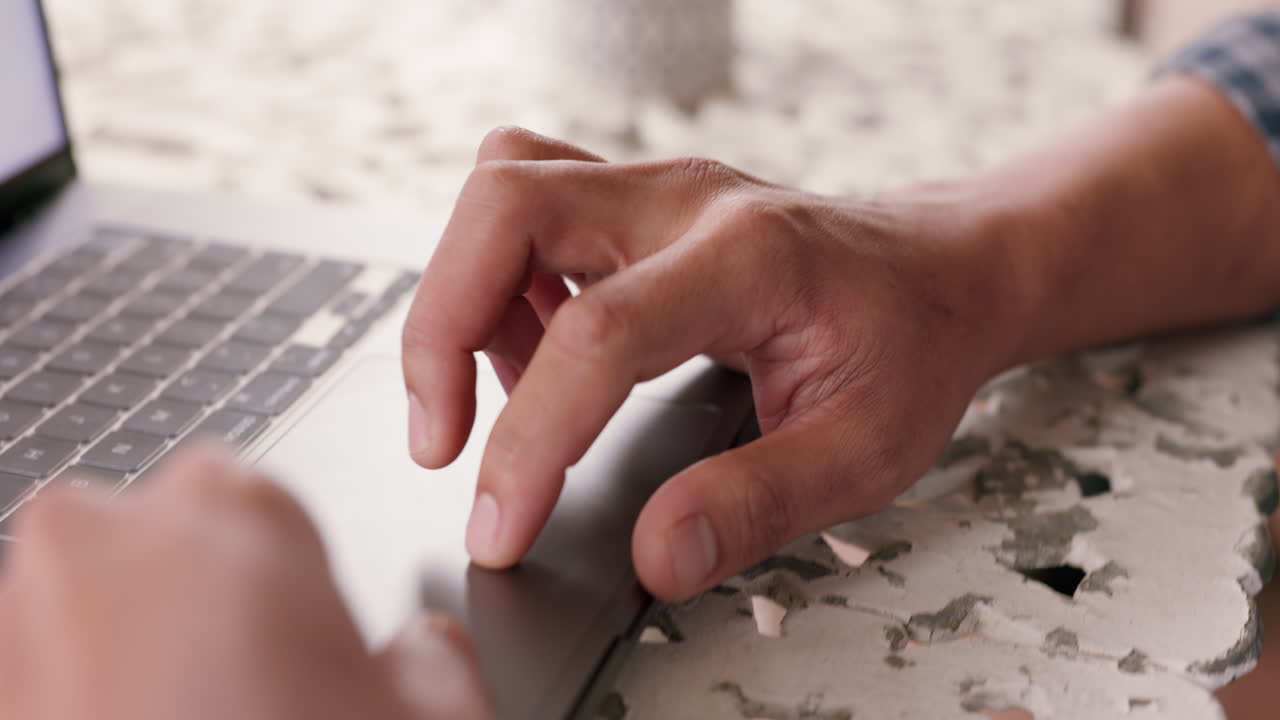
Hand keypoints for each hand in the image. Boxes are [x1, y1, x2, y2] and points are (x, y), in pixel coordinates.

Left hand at [0, 447, 494, 719]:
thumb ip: (435, 654)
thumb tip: (417, 651)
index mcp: (228, 516)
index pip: (260, 502)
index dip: (294, 580)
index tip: (310, 645)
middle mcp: (97, 552)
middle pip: (159, 549)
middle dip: (196, 608)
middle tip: (252, 704)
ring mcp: (12, 636)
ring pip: (82, 617)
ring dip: (127, 665)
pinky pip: (40, 688)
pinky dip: (78, 712)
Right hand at [402, 127, 1018, 600]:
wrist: (939, 271)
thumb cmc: (910, 349)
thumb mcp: (866, 450)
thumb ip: (758, 503)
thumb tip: (655, 557)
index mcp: (750, 260)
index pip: (600, 334)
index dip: (529, 439)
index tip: (500, 527)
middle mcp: (686, 202)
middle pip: (508, 204)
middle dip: (440, 326)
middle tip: (442, 440)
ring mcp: (655, 189)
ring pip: (503, 187)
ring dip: (464, 295)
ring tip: (503, 395)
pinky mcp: (633, 200)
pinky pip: (525, 203)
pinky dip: (498, 280)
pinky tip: (539, 352)